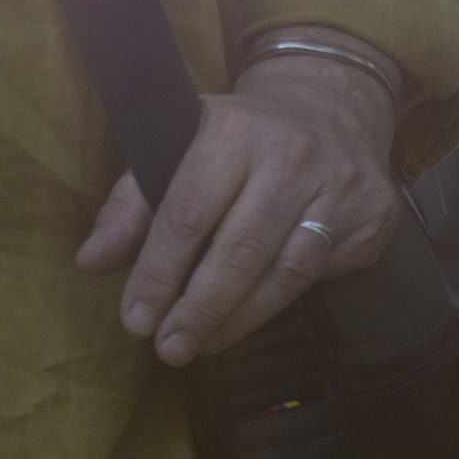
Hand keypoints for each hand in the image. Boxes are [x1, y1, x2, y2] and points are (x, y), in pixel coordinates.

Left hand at [74, 27, 401, 365]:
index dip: (158, 271)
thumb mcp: (178, 144)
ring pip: (284, 272)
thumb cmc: (235, 136)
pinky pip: (320, 275)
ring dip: (238, 319)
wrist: (327, 108)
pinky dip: (278, 306)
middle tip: (168, 349)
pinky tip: (246, 323)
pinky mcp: (369, 216)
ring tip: (200, 345)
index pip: (187, 211)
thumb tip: (90, 262)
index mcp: (230, 129)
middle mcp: (288, 155)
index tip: (134, 319)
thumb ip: (132, 204)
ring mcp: (336, 186)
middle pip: (239, 249)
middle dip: (198, 308)